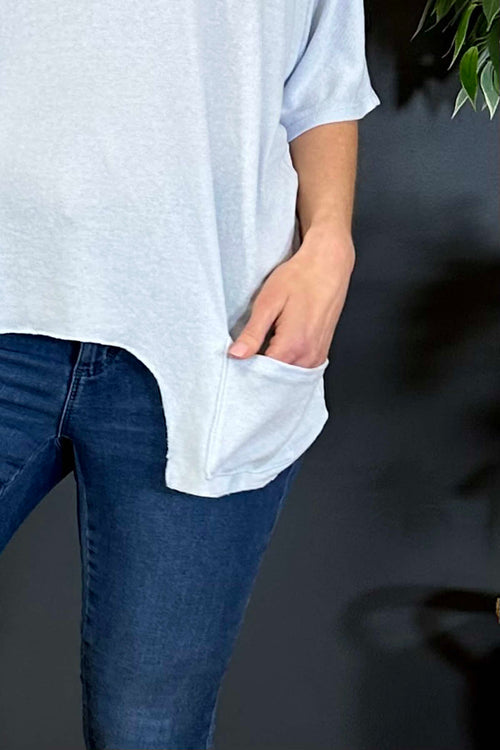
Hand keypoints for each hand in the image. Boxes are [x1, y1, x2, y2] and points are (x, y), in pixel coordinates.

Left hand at [227, 227, 355, 367]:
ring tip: (261, 348)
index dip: (246, 369)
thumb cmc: (299, 278)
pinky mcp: (320, 353)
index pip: (262, 375)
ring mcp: (317, 357)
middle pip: (275, 379)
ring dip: (272, 369)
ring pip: (287, 376)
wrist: (328, 266)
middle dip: (258, 371)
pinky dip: (284, 365)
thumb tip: (236, 355)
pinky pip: (298, 369)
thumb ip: (252, 333)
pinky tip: (275, 349)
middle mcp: (308, 356)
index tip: (236, 359)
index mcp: (294, 345)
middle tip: (246, 353)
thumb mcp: (268, 302)